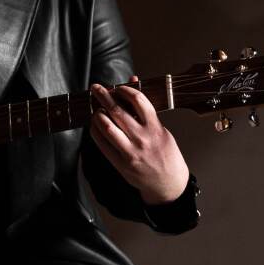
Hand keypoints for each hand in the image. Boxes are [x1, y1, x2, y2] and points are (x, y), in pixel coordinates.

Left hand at [88, 78, 190, 204]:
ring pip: (107, 127)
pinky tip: (95, 125)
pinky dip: (95, 131)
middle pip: (118, 111)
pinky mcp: (120, 163)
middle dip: (103, 96)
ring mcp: (130, 152)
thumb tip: (133, 81)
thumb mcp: (161, 129)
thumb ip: (145, 109)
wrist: (168, 184)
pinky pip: (102, 143)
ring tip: (97, 110)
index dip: (124, 90)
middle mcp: (142, 138)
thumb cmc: (165, 154)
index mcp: (155, 128)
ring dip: (98, 114)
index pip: (138, 100)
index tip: (117, 87)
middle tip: (96, 88)